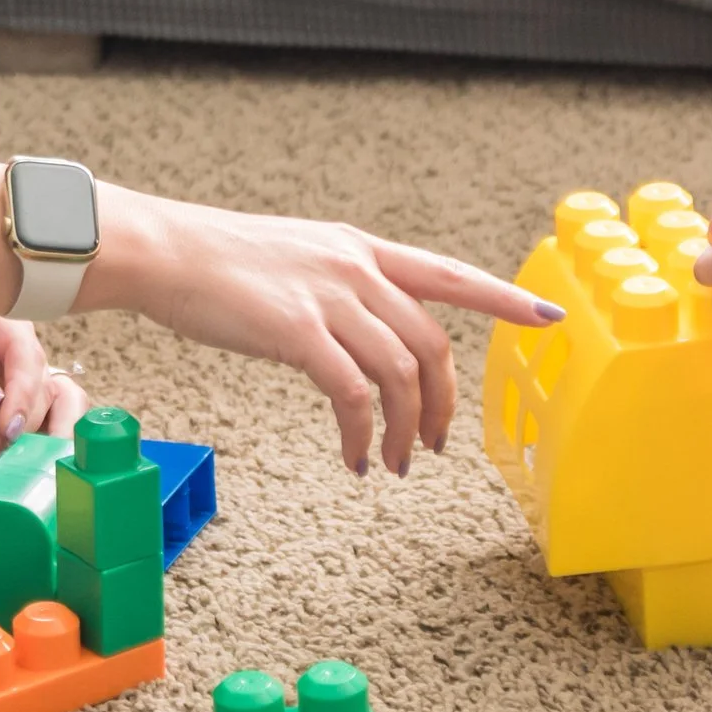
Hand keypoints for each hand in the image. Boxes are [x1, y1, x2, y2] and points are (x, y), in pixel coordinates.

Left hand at [0, 317, 89, 463]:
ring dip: (41, 436)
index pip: (23, 350)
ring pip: (47, 407)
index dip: (25, 387)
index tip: (8, 423)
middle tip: (11, 449)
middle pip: (45, 381)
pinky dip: (21, 454)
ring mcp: (1, 384)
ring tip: (12, 463)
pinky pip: (22, 435)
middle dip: (35, 418)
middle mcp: (1, 350)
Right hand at [101, 190, 561, 477]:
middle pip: (431, 341)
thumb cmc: (215, 260)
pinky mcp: (298, 331)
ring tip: (395, 463)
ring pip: (400, 373)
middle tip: (435, 444)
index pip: (448, 272)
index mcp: (358, 248)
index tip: (548, 318)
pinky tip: (354, 458)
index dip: (503, 298)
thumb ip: (336, 284)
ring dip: (406, 429)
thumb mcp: (294, 256)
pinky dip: (362, 436)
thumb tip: (359, 327)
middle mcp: (354, 267)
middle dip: (442, 402)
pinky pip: (353, 396)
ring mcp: (329, 297)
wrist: (163, 250)